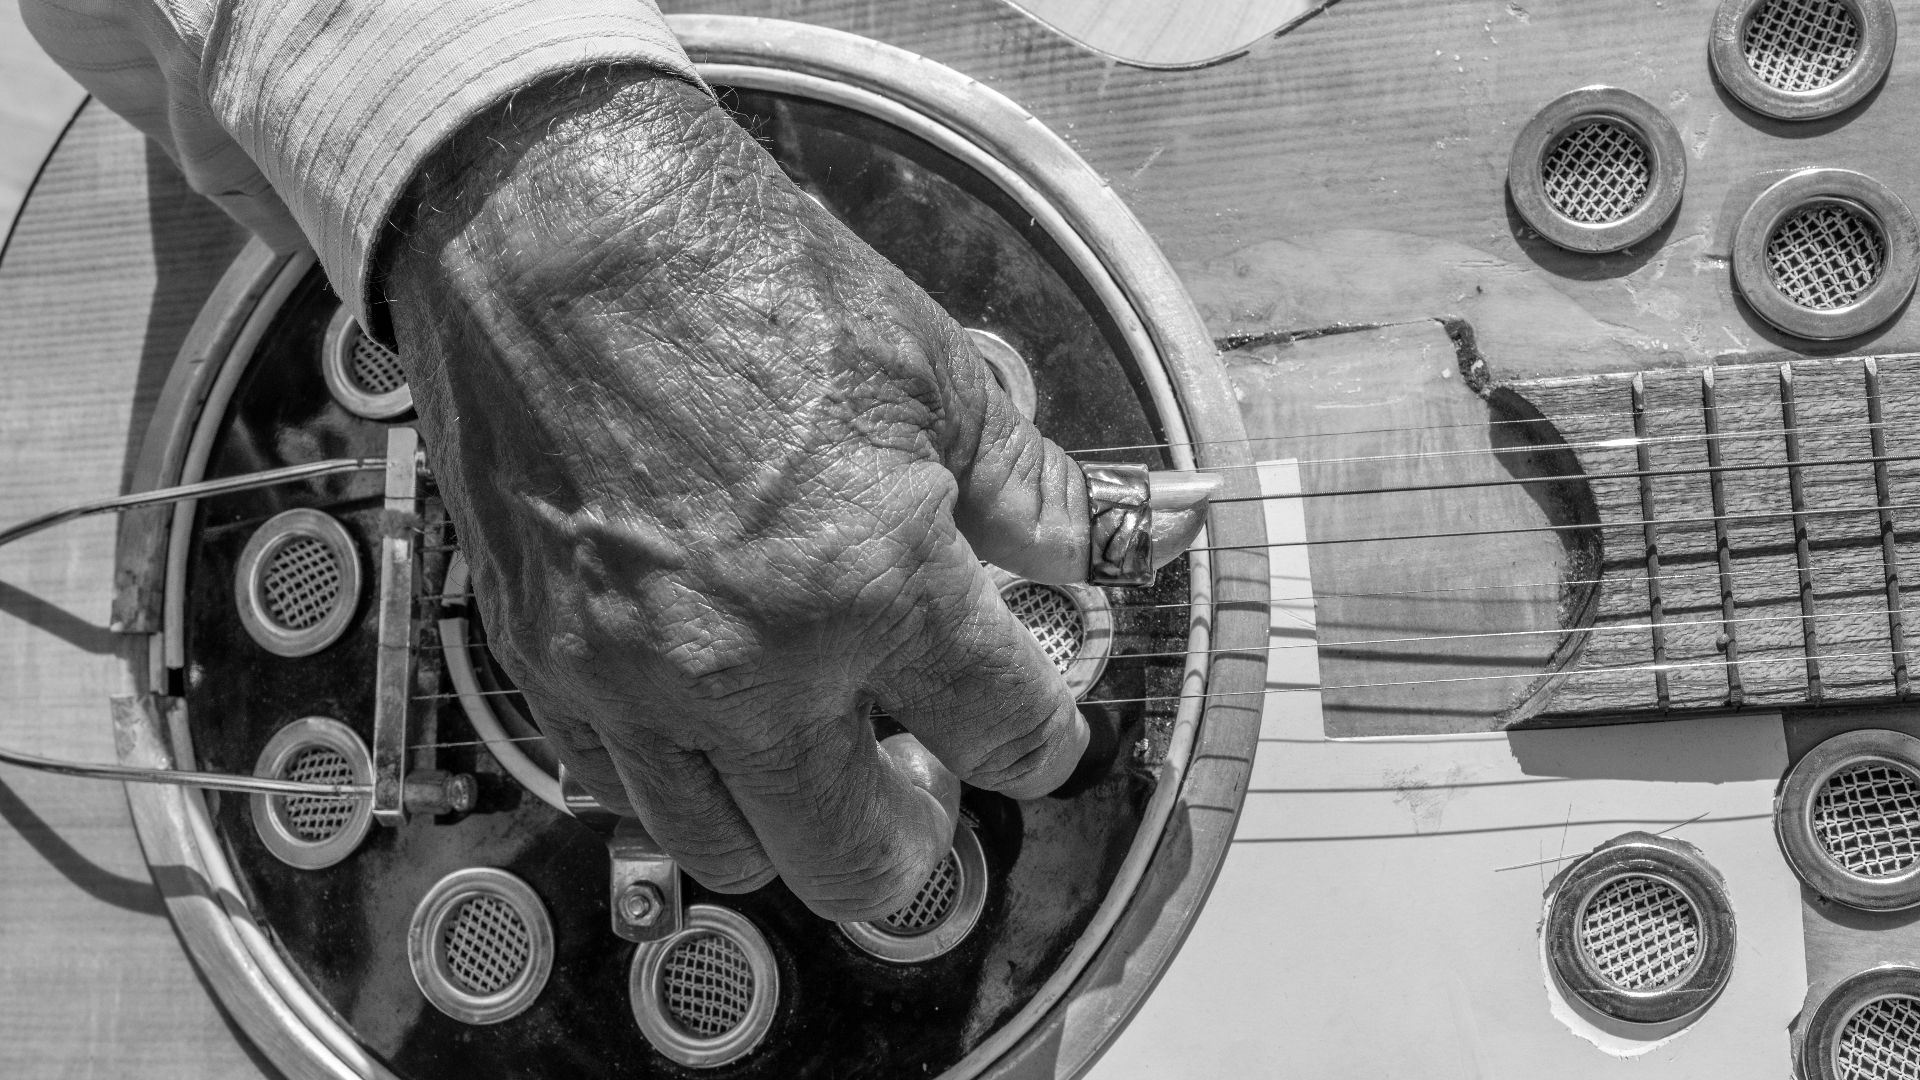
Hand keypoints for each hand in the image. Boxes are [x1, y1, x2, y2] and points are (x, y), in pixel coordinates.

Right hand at [382, 68, 1090, 920]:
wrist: (549, 232)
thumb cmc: (743, 280)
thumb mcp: (933, 369)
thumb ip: (1027, 491)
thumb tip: (1078, 559)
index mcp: (872, 581)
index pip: (1004, 736)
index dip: (1045, 744)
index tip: (1041, 734)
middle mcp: (750, 663)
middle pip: (859, 864)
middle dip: (920, 842)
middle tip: (929, 782)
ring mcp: (631, 678)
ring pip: (732, 853)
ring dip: (795, 824)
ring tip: (816, 748)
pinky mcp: (544, 662)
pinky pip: (622, 788)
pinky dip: (684, 776)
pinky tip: (713, 706)